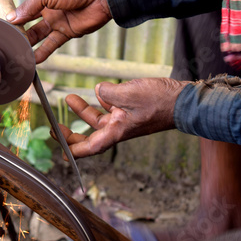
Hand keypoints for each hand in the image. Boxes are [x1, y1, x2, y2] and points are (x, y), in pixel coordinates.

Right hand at [0, 0, 110, 63]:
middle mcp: (46, 2)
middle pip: (24, 14)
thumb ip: (28, 7)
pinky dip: (41, 52)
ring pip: (35, 32)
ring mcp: (55, 17)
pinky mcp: (65, 30)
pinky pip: (50, 43)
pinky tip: (32, 60)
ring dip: (25, 41)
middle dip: (13, 23)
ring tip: (15, 49)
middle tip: (3, 32)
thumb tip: (11, 20)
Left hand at [52, 78, 187, 158]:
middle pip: (90, 136)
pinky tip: (98, 90)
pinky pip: (110, 106)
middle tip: (56, 128)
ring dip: (82, 110)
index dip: (73, 151)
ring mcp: (124, 120)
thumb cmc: (160, 101)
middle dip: (72, 132)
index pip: (90, 147)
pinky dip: (101, 100)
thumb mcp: (129, 93)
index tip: (59, 150)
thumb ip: (108, 92)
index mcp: (117, 132)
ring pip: (97, 119)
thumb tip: (97, 91)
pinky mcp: (130, 110)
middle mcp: (119, 129)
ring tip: (68, 98)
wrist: (184, 99)